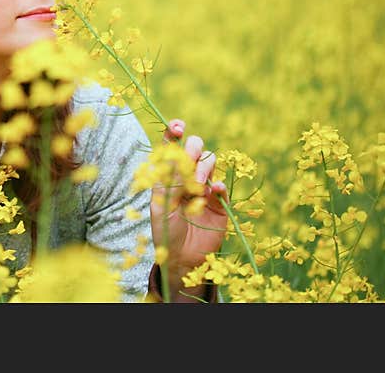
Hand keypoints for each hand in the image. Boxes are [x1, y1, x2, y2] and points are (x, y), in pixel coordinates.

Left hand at [150, 119, 228, 296]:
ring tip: (195, 187)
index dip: (174, 132)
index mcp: (168, 174)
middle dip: (192, 149)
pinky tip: (213, 191)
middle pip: (195, 148)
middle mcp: (187, 176)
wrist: (181, 258)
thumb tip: (178, 158)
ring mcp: (205, 187)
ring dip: (203, 168)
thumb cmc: (165, 231)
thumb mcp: (161, 205)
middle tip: (189, 160)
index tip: (178, 126)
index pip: (172, 147)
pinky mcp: (220, 203)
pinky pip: (222, 187)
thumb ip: (169, 182)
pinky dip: (219, 185)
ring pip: (210, 162)